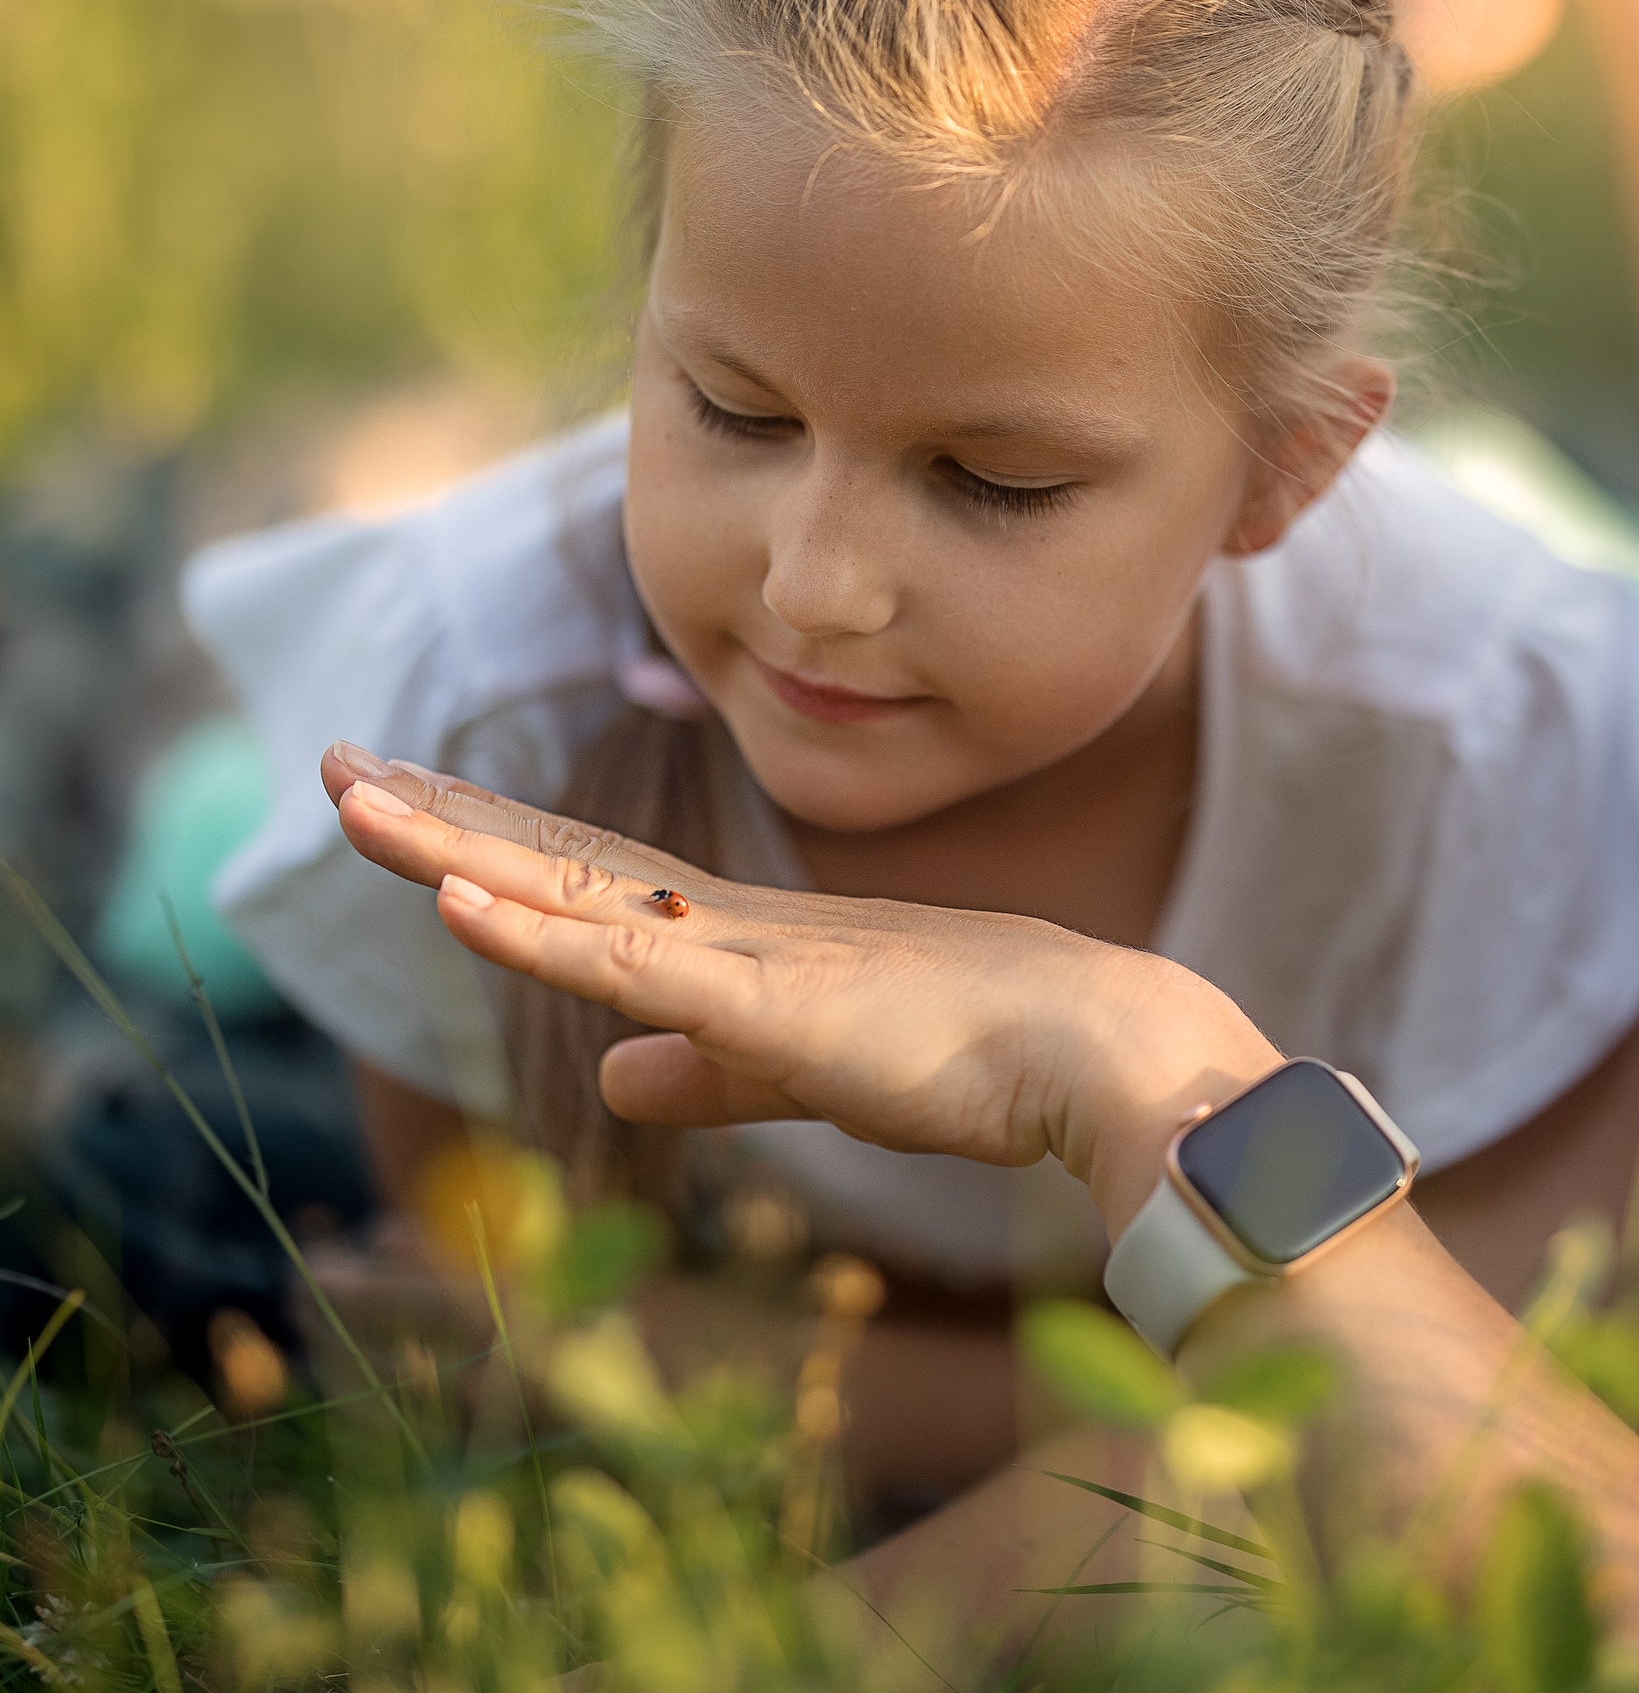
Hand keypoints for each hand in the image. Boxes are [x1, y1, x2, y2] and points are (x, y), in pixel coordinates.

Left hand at [323, 744, 1279, 1232]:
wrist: (1095, 1045)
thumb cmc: (986, 1056)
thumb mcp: (810, 1068)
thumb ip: (711, 1074)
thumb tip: (609, 1080)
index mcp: (749, 939)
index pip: (595, 880)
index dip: (496, 841)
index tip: (407, 804)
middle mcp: (735, 925)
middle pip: (563, 861)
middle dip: (446, 816)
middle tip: (339, 760)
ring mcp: (748, 957)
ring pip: (575, 894)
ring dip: (458, 847)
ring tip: (355, 800)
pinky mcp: (771, 1004)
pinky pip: (633, 965)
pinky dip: (539, 935)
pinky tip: (459, 903)